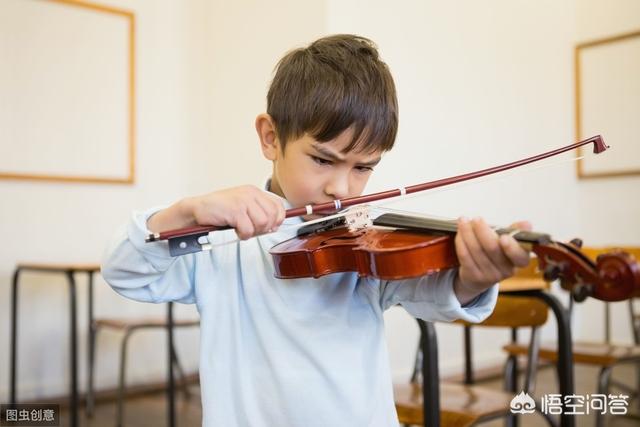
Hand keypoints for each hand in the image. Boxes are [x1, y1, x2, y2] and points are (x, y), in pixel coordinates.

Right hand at [147, 185, 285, 239]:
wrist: (197, 208)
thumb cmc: (219, 210)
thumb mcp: (243, 206)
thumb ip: (259, 212)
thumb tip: (274, 226)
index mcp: (254, 191)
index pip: (279, 205)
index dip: (278, 220)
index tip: (269, 227)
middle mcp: (251, 193)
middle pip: (273, 216)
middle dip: (264, 228)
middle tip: (251, 230)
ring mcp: (243, 201)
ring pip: (263, 223)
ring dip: (253, 232)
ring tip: (241, 229)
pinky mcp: (235, 210)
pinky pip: (248, 230)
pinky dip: (243, 235)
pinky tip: (235, 230)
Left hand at [453, 217, 530, 304]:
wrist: (479, 277)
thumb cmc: (496, 253)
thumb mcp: (508, 242)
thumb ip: (515, 231)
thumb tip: (527, 224)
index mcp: (519, 260)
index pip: (520, 256)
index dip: (512, 248)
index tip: (504, 237)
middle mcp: (507, 270)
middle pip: (493, 249)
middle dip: (482, 231)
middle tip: (476, 219)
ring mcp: (490, 275)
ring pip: (477, 251)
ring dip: (468, 233)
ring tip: (463, 221)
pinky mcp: (474, 276)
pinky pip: (465, 257)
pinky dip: (461, 242)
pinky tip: (460, 233)